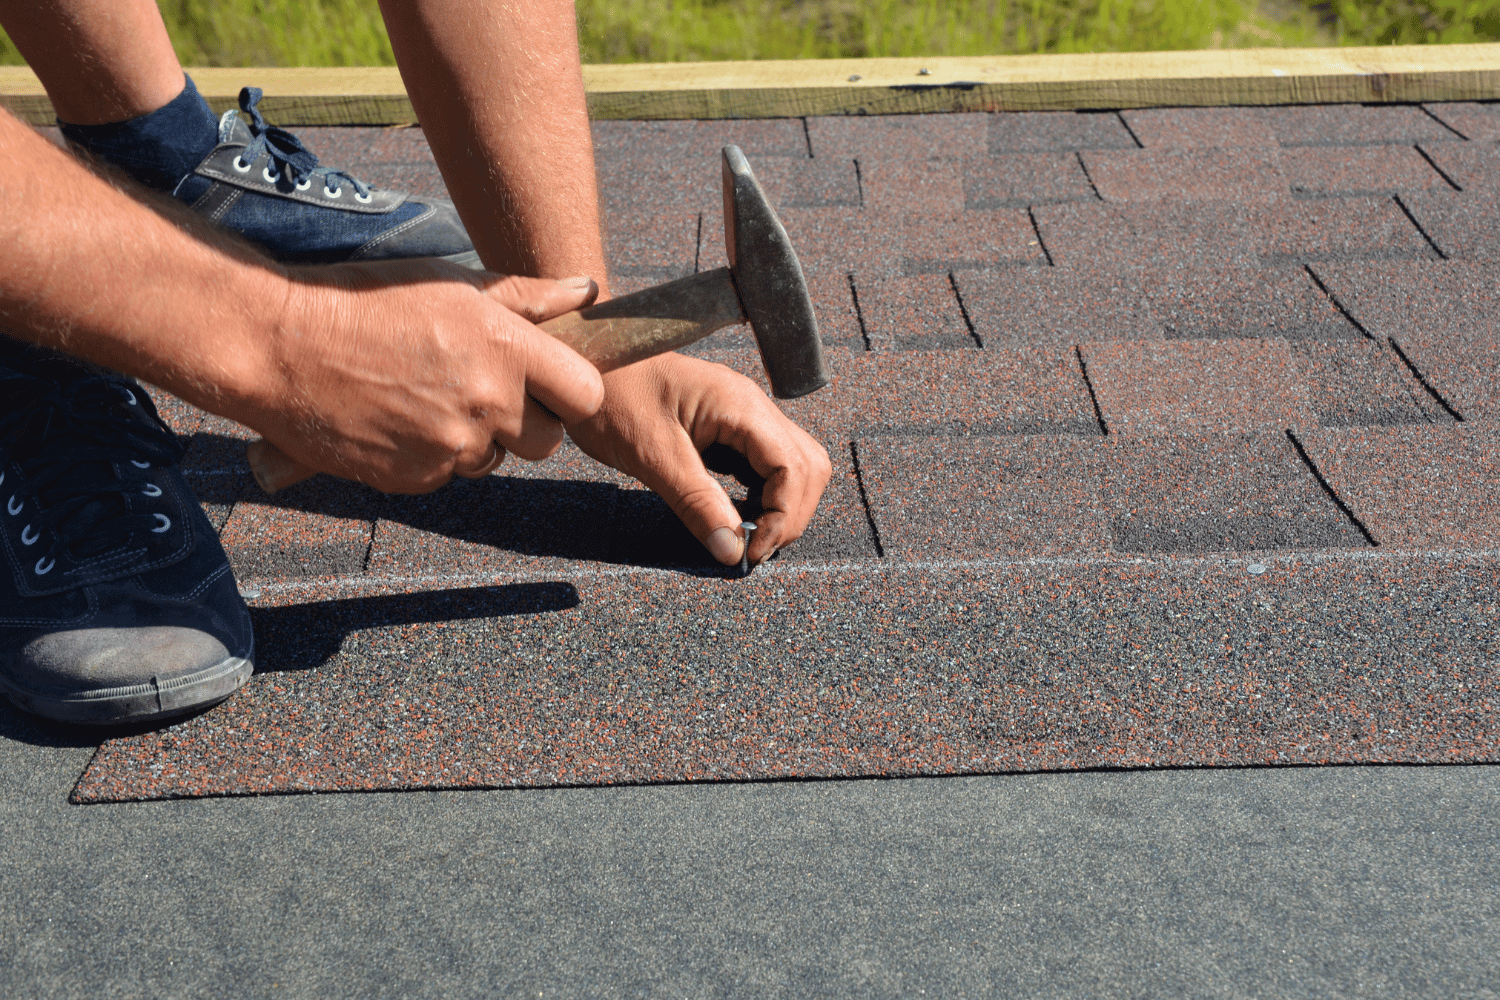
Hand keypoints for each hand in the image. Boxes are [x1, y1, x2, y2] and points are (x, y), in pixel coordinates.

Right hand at [237, 259, 603, 493]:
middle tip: (482, 391)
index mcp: (506, 349)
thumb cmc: (367, 301)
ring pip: (493, 459)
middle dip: (525, 422)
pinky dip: (431, 454)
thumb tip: (586, 291)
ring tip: (426, 395)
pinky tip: (398, 417)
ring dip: (474, 437)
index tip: (549, 385)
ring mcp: (452, 447)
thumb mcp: (452, 284)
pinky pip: (447, 474)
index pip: (585, 394)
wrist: (278, 346)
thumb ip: (528, 297)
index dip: (570, 393)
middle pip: (546, 441)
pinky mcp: (417, 478)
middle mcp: (487, 402)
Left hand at [567, 353, 832, 565]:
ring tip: (745, 535)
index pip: (795, 468)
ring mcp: (743, 415)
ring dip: (780, 506)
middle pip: (807, 467)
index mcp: (740, 406)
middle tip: (752, 548)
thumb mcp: (652, 457)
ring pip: (793, 466)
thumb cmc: (611, 397)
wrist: (582, 361)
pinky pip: (765, 464)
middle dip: (790, 514)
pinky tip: (735, 514)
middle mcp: (752, 407)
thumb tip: (734, 552)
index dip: (784, 517)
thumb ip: (697, 504)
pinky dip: (761, 495)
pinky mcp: (728, 427)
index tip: (752, 551)